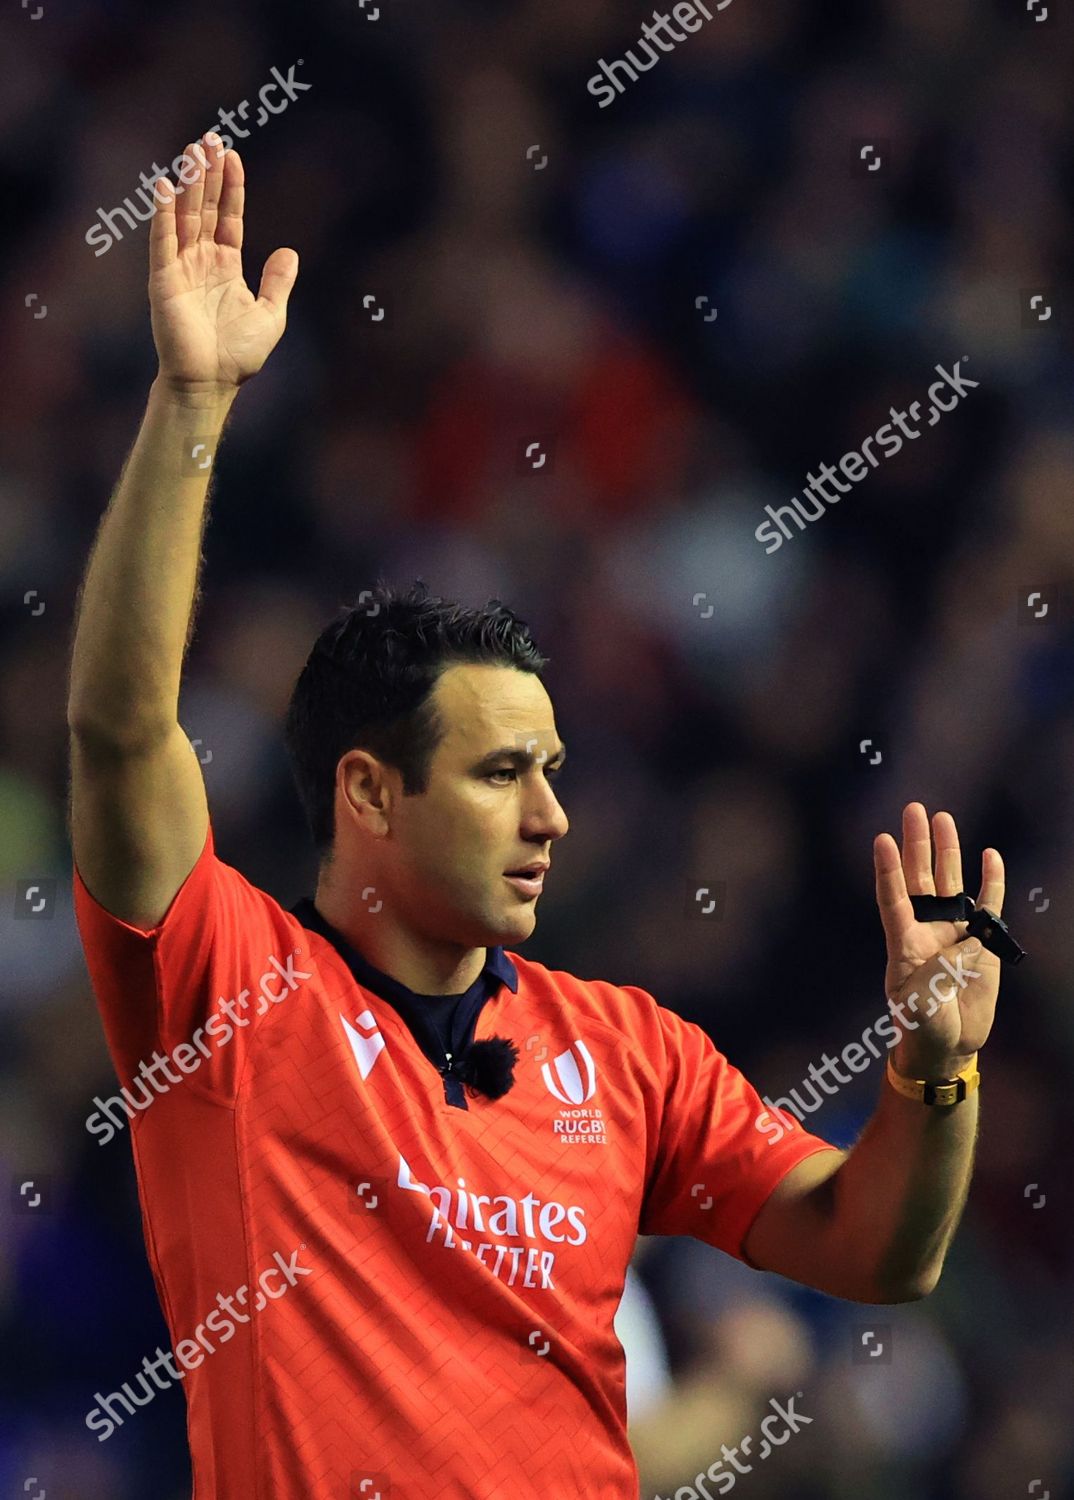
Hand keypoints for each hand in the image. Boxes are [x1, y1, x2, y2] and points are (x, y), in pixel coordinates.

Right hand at [149, 133, 298, 392]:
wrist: (211, 382)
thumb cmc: (238, 355)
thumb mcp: (271, 315)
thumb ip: (278, 282)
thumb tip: (290, 251)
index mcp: (226, 266)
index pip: (228, 217)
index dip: (231, 186)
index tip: (232, 155)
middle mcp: (201, 261)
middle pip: (205, 208)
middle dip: (207, 174)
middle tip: (209, 138)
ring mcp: (181, 268)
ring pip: (185, 217)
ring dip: (188, 184)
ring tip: (192, 151)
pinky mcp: (163, 280)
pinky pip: (162, 241)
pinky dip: (164, 215)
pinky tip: (166, 187)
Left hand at [873, 803, 1003, 1078]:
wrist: (947, 1044)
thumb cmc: (923, 1026)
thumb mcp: (920, 1006)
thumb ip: (938, 976)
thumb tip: (962, 947)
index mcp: (903, 943)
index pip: (892, 898)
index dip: (887, 870)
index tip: (881, 839)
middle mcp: (926, 928)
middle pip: (919, 877)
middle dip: (916, 843)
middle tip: (914, 808)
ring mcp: (954, 932)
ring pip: (950, 882)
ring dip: (947, 851)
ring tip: (942, 817)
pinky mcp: (981, 943)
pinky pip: (988, 906)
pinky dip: (991, 881)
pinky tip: (990, 856)